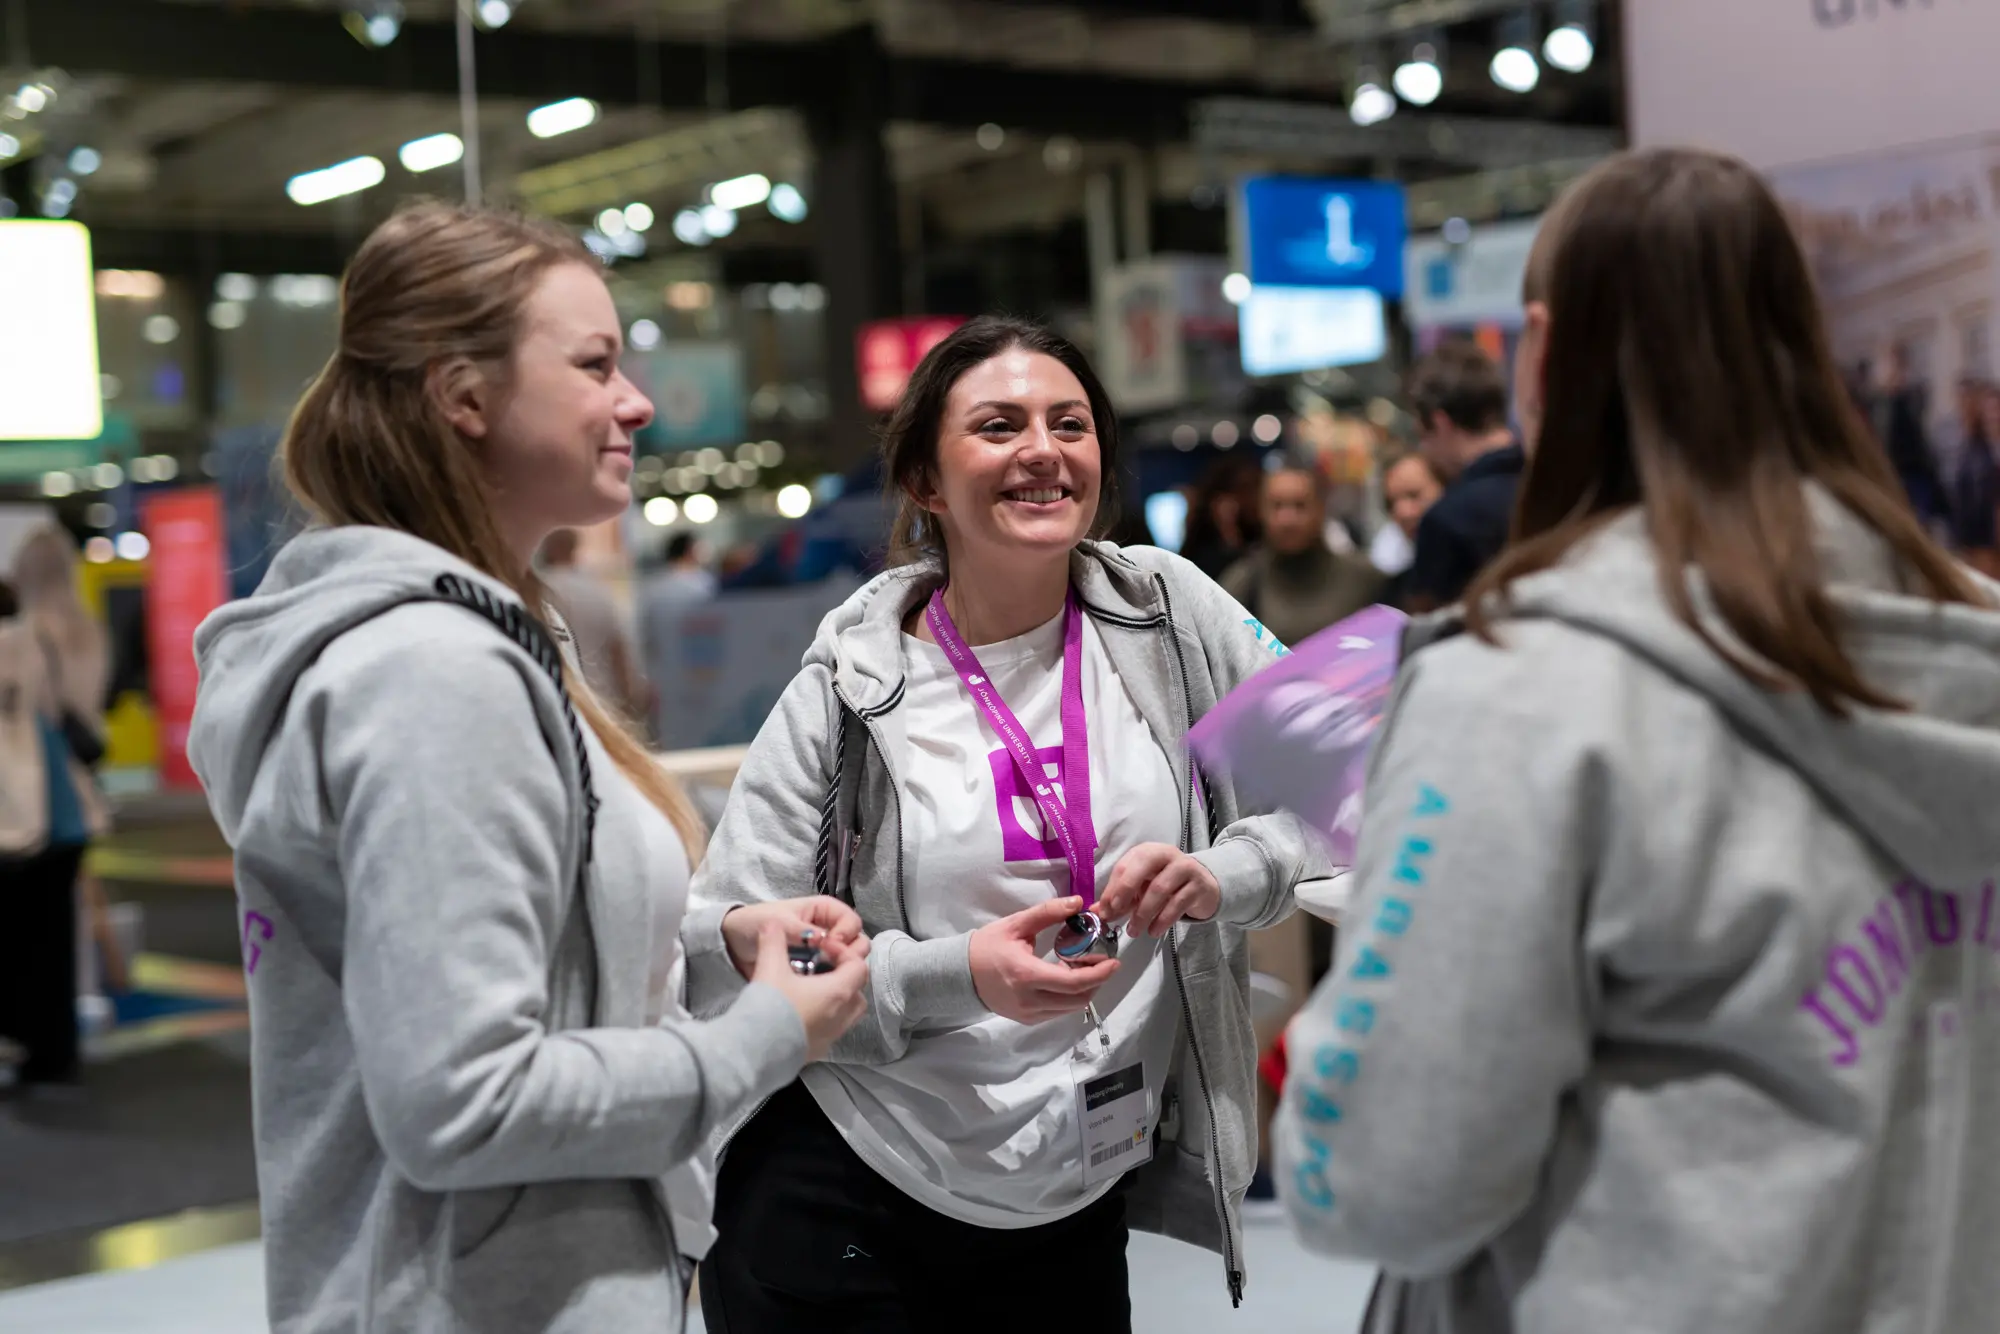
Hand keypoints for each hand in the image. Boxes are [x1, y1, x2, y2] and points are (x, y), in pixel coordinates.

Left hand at [723, 898, 866, 980]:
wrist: (732, 944)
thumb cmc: (754, 923)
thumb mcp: (777, 922)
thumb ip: (801, 930)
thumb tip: (825, 940)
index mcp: (823, 911)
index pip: (851, 920)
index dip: (846, 933)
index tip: (832, 946)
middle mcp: (828, 930)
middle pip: (856, 942)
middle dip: (850, 954)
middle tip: (834, 965)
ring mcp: (823, 952)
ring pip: (847, 962)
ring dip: (842, 970)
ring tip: (826, 978)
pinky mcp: (815, 970)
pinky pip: (832, 977)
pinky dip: (830, 982)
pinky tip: (820, 988)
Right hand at [749, 920, 869, 1063]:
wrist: (753, 1053)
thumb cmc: (769, 1009)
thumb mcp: (769, 968)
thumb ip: (773, 942)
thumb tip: (772, 925)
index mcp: (837, 992)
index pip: (858, 966)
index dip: (843, 952)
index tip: (823, 948)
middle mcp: (841, 1016)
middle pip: (858, 990)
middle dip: (845, 975)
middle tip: (821, 967)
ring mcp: (832, 1036)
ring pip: (850, 1012)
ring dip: (839, 998)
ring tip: (815, 989)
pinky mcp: (819, 1050)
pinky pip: (834, 1029)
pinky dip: (828, 1017)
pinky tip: (804, 1011)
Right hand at [969, 897, 1118, 1023]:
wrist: (960, 974)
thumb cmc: (987, 946)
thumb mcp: (1016, 924)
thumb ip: (1048, 913)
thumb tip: (1079, 903)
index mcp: (1027, 975)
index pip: (1074, 983)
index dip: (1099, 974)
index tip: (1114, 961)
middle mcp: (1030, 1000)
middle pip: (1079, 999)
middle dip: (1097, 981)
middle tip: (1100, 961)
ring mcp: (1029, 1014)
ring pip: (1071, 1008)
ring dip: (1085, 989)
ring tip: (1082, 967)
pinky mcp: (1028, 1019)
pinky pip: (1059, 1011)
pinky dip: (1070, 996)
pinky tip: (1066, 977)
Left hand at [1097, 844, 1219, 937]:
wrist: (1204, 885)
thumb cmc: (1166, 884)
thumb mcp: (1142, 888)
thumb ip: (1120, 898)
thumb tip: (1097, 911)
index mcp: (1146, 852)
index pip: (1124, 866)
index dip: (1112, 888)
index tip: (1104, 911)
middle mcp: (1165, 854)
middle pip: (1143, 866)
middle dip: (1126, 890)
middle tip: (1116, 913)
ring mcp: (1184, 868)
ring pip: (1160, 888)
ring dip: (1143, 913)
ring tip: (1134, 931)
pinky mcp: (1198, 885)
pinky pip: (1177, 903)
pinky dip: (1162, 920)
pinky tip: (1154, 931)